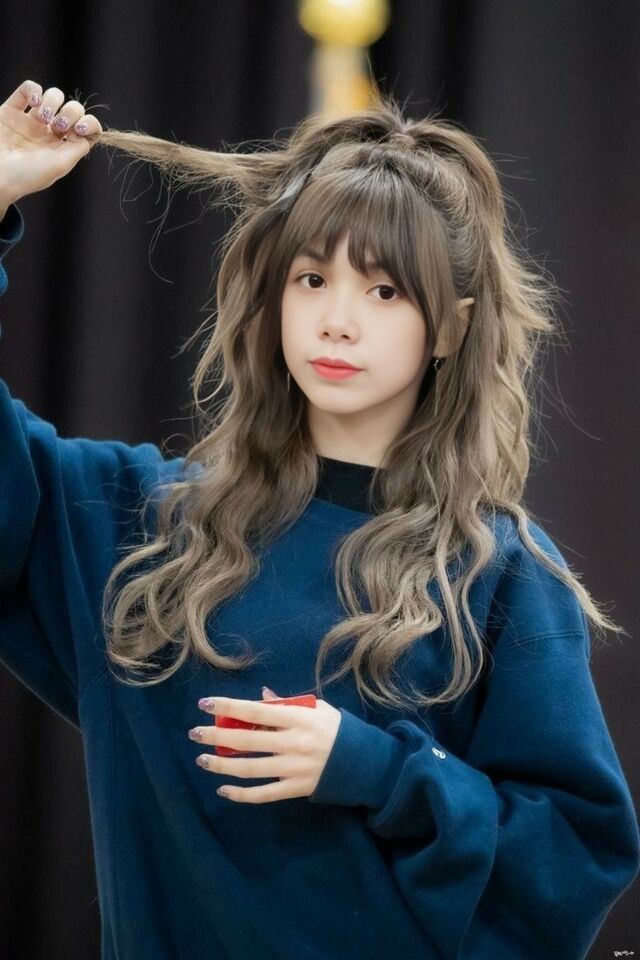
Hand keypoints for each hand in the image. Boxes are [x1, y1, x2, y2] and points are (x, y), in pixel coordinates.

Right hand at [0, 79, 102, 207]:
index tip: (79, 129)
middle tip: (58, 125)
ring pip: (52, 96)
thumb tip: (87, 133)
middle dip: (71, 112)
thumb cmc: (25, 175)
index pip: (86, 129)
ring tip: (43, 117)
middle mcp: (48, 134)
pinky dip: (33, 89)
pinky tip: (33, 102)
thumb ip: (78, 148)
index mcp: (62, 149)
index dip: (89, 124)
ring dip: (53, 101)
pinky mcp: (11, 110)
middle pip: (72, 109)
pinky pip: (27, 89)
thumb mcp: (60, 166)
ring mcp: (30, 121)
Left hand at [189, 688, 341, 802]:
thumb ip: (286, 703)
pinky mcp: (295, 789)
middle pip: (245, 739)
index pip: (254, 710)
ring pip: (249, 769)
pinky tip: (223, 789)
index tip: (205, 704)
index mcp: (297, 718)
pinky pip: (262, 794)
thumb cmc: (336, 729)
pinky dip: (240, 794)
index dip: (228, 706)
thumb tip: (260, 697)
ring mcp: (292, 768)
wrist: (363, 762)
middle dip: (216, 735)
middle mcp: (292, 743)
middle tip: (194, 733)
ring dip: (221, 765)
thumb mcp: (315, 708)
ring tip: (203, 760)